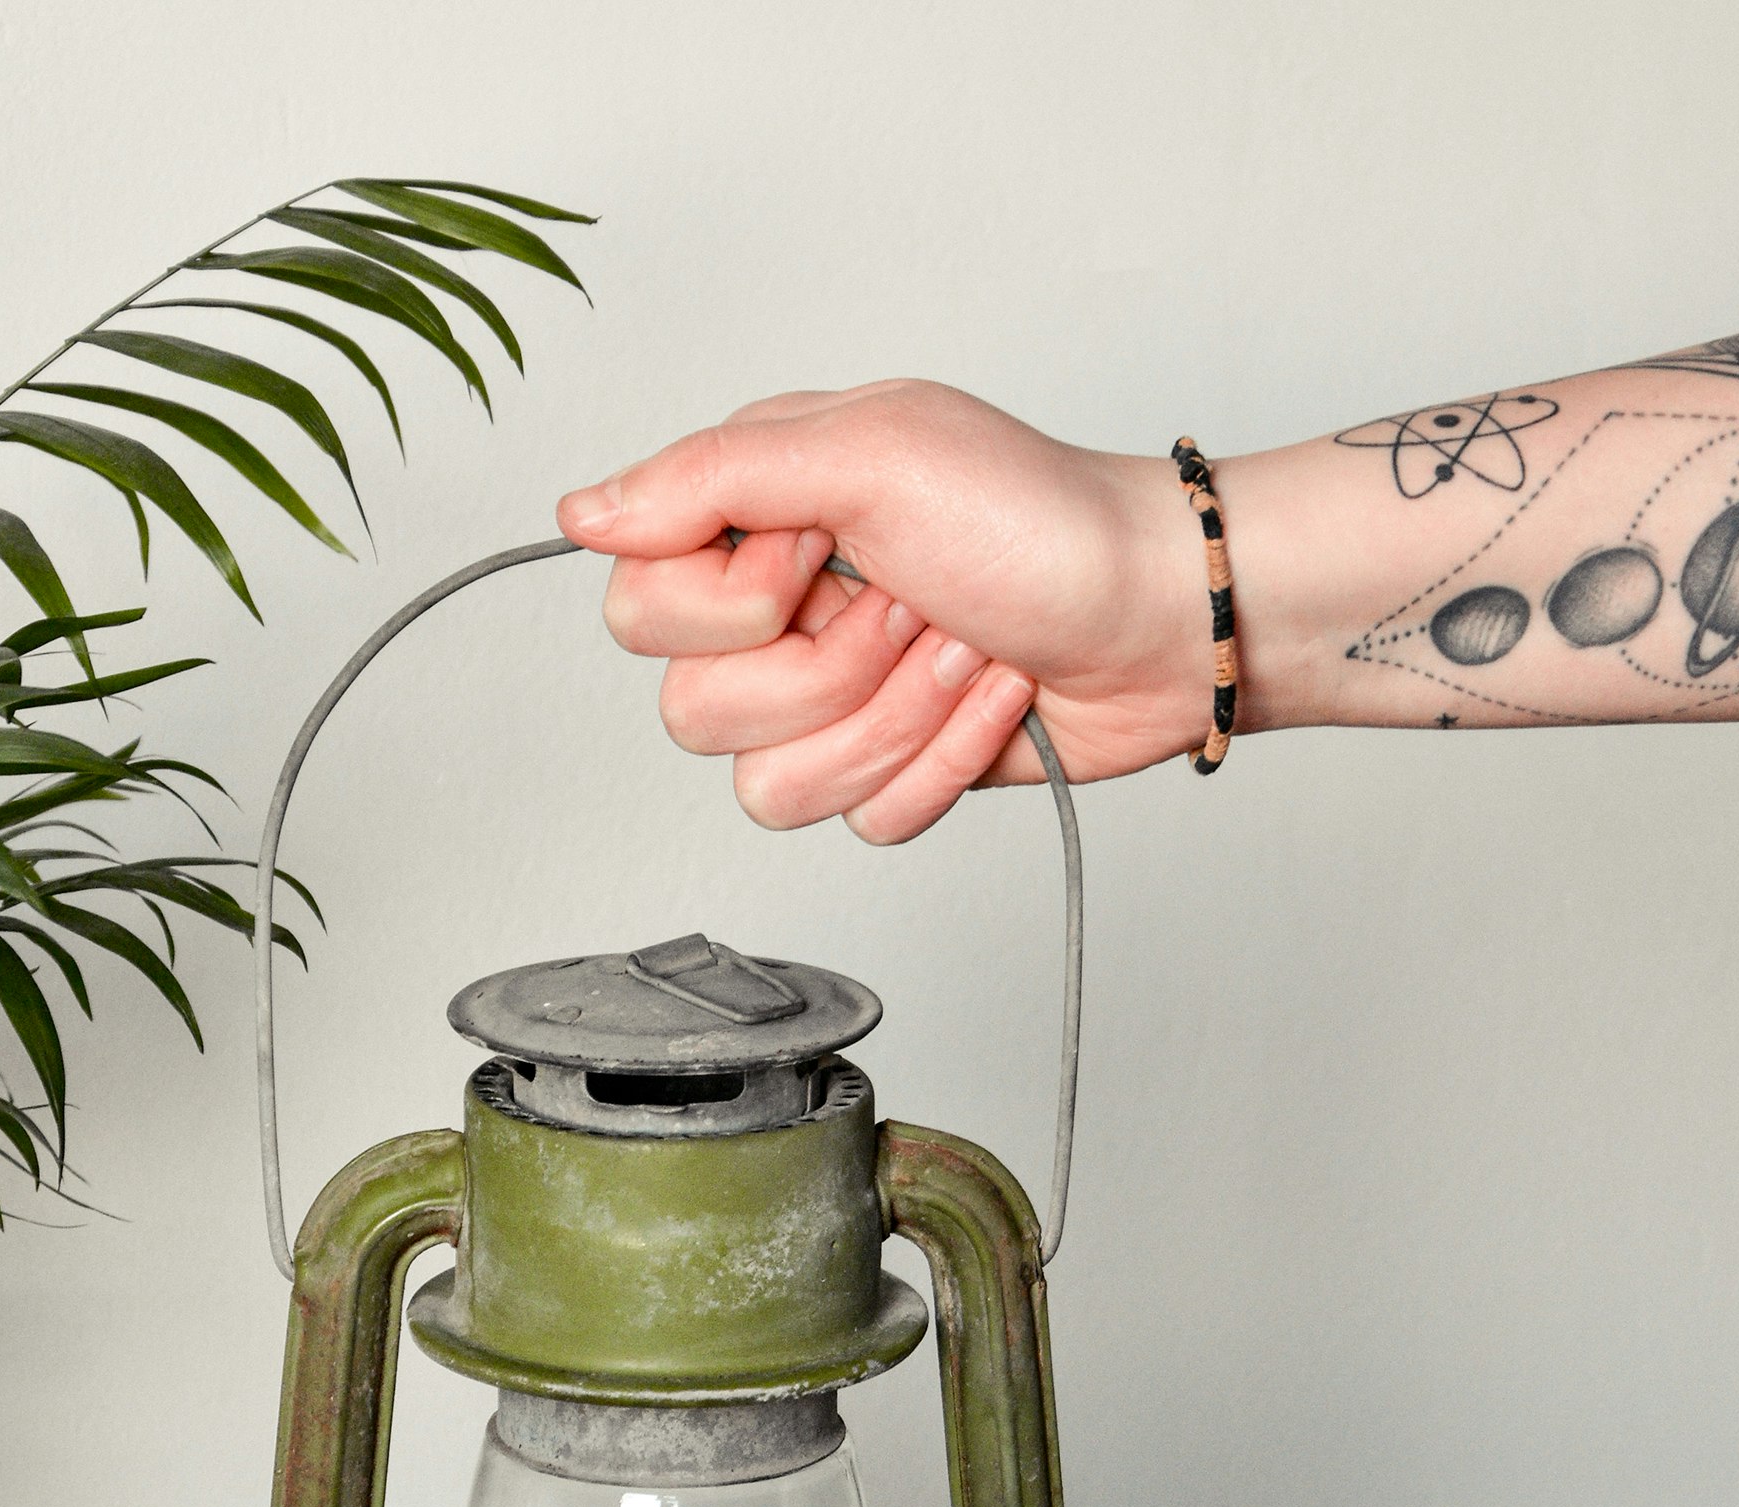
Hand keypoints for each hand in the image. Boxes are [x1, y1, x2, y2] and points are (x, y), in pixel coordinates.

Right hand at [555, 380, 1207, 842]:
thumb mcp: (868, 452)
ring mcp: (831, 704)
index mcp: (752, 524)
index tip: (822, 549)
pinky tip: (991, 699)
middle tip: (909, 602)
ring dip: (893, 720)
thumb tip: (579, 514)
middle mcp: (777, 616)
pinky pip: (858, 820)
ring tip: (960, 649)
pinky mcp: (887, 772)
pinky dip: (941, 764)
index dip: (734, 600)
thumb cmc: (1039, 516)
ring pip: (770, 788)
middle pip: (696, 714)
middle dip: (827, 669)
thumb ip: (708, 478)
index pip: (639, 608)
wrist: (1159, 614)